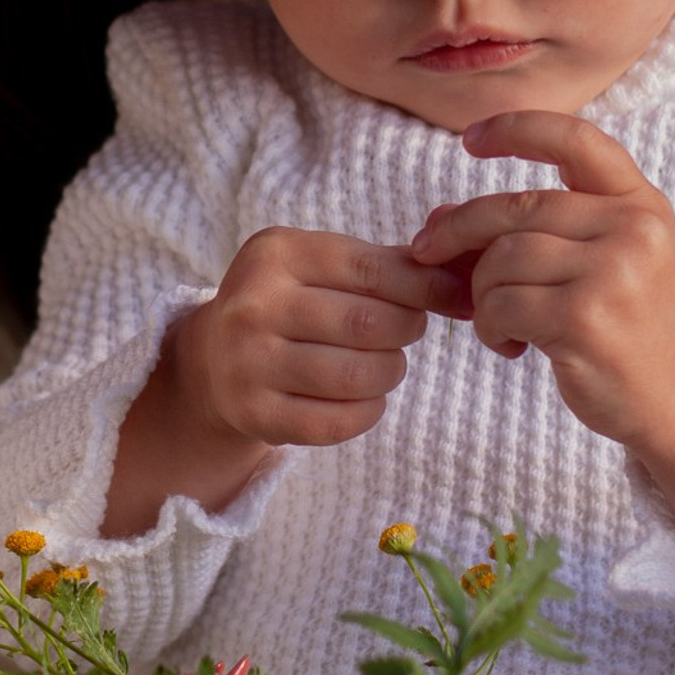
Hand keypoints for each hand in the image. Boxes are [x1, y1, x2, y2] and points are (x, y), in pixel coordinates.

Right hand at [180, 226, 462, 448]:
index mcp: (275, 253)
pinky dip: (368, 411)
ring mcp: (248, 362)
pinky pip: (338, 421)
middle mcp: (254, 304)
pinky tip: (365, 398)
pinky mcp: (255, 413)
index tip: (453, 297)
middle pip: (369, 324)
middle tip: (406, 332)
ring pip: (357, 375)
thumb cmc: (286, 303)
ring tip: (386, 365)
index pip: (372, 269)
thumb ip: (385, 264)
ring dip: (391, 372)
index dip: (424, 287)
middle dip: (406, 330)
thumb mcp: (318, 265)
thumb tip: (463, 273)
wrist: (211, 360)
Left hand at [410, 110, 674, 607]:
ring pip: (500, 259)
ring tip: (499, 321)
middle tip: (426, 250)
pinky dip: (489, 326)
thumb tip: (439, 217)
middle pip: (515, 208)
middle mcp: (632, 227)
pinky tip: (511, 345)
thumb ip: (537, 231)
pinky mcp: (586, 318)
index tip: (469, 138)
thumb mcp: (605, 263)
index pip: (574, 140)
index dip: (516, 129)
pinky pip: (501, 305)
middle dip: (458, 230)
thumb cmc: (632, 330)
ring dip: (480, 294)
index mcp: (639, 203)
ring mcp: (612, 272)